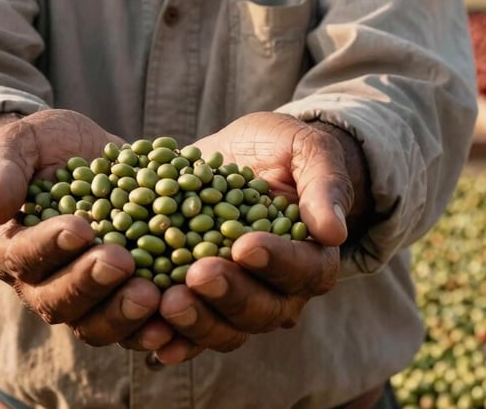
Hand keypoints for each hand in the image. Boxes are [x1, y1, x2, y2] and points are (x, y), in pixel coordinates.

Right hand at [0, 108, 170, 346]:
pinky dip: (153, 327)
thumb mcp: (23, 142)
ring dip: (122, 315)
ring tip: (153, 296)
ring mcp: (82, 298)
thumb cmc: (45, 146)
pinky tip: (174, 318)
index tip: (81, 228)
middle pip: (59, 301)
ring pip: (95, 324)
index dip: (51, 246)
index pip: (25, 256)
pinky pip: (133, 326)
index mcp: (11, 247)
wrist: (83, 155)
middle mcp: (41, 283)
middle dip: (90, 284)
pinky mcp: (119, 299)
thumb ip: (4, 169)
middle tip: (121, 262)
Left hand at [130, 112, 359, 362]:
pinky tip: (152, 332)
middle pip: (261, 309)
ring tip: (168, 302)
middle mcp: (279, 291)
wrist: (237, 154)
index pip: (303, 270)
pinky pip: (189, 333)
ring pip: (225, 329)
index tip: (245, 246)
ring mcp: (238, 301)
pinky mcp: (201, 302)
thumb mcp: (304, 148)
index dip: (275, 262)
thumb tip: (333, 231)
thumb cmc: (280, 148)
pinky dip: (171, 336)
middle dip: (229, 294)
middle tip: (198, 273)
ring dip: (197, 321)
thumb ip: (324, 183)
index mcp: (312, 257)